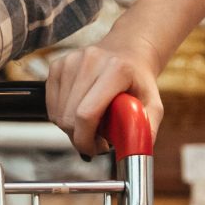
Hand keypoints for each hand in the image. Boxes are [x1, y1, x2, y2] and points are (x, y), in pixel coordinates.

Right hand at [44, 31, 165, 155]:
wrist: (128, 52)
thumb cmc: (139, 81)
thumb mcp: (153, 104)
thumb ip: (146, 129)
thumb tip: (135, 153)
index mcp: (116, 69)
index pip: (86, 113)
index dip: (86, 139)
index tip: (96, 149)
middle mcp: (91, 61)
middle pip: (69, 116)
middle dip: (80, 137)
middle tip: (97, 139)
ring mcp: (71, 61)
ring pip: (58, 113)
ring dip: (71, 127)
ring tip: (92, 124)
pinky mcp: (58, 65)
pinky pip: (51, 105)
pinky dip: (63, 115)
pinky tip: (79, 112)